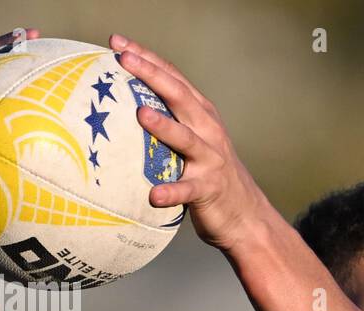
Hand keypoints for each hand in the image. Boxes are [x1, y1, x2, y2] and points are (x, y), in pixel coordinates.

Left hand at [109, 34, 266, 253]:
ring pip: (186, 139)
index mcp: (202, 115)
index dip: (148, 59)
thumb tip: (121, 107)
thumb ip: (170, 121)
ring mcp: (210, 160)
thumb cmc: (210, 174)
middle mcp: (208, 131)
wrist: (245, 214)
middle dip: (151, 75)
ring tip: (141, 115)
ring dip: (164, 126)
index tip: (118, 43)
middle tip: (124, 59)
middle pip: (180, 97)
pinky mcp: (208, 189)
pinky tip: (154, 195)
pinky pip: (188, 189)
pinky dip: (172, 192)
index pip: (173, 79)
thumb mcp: (195, 139)